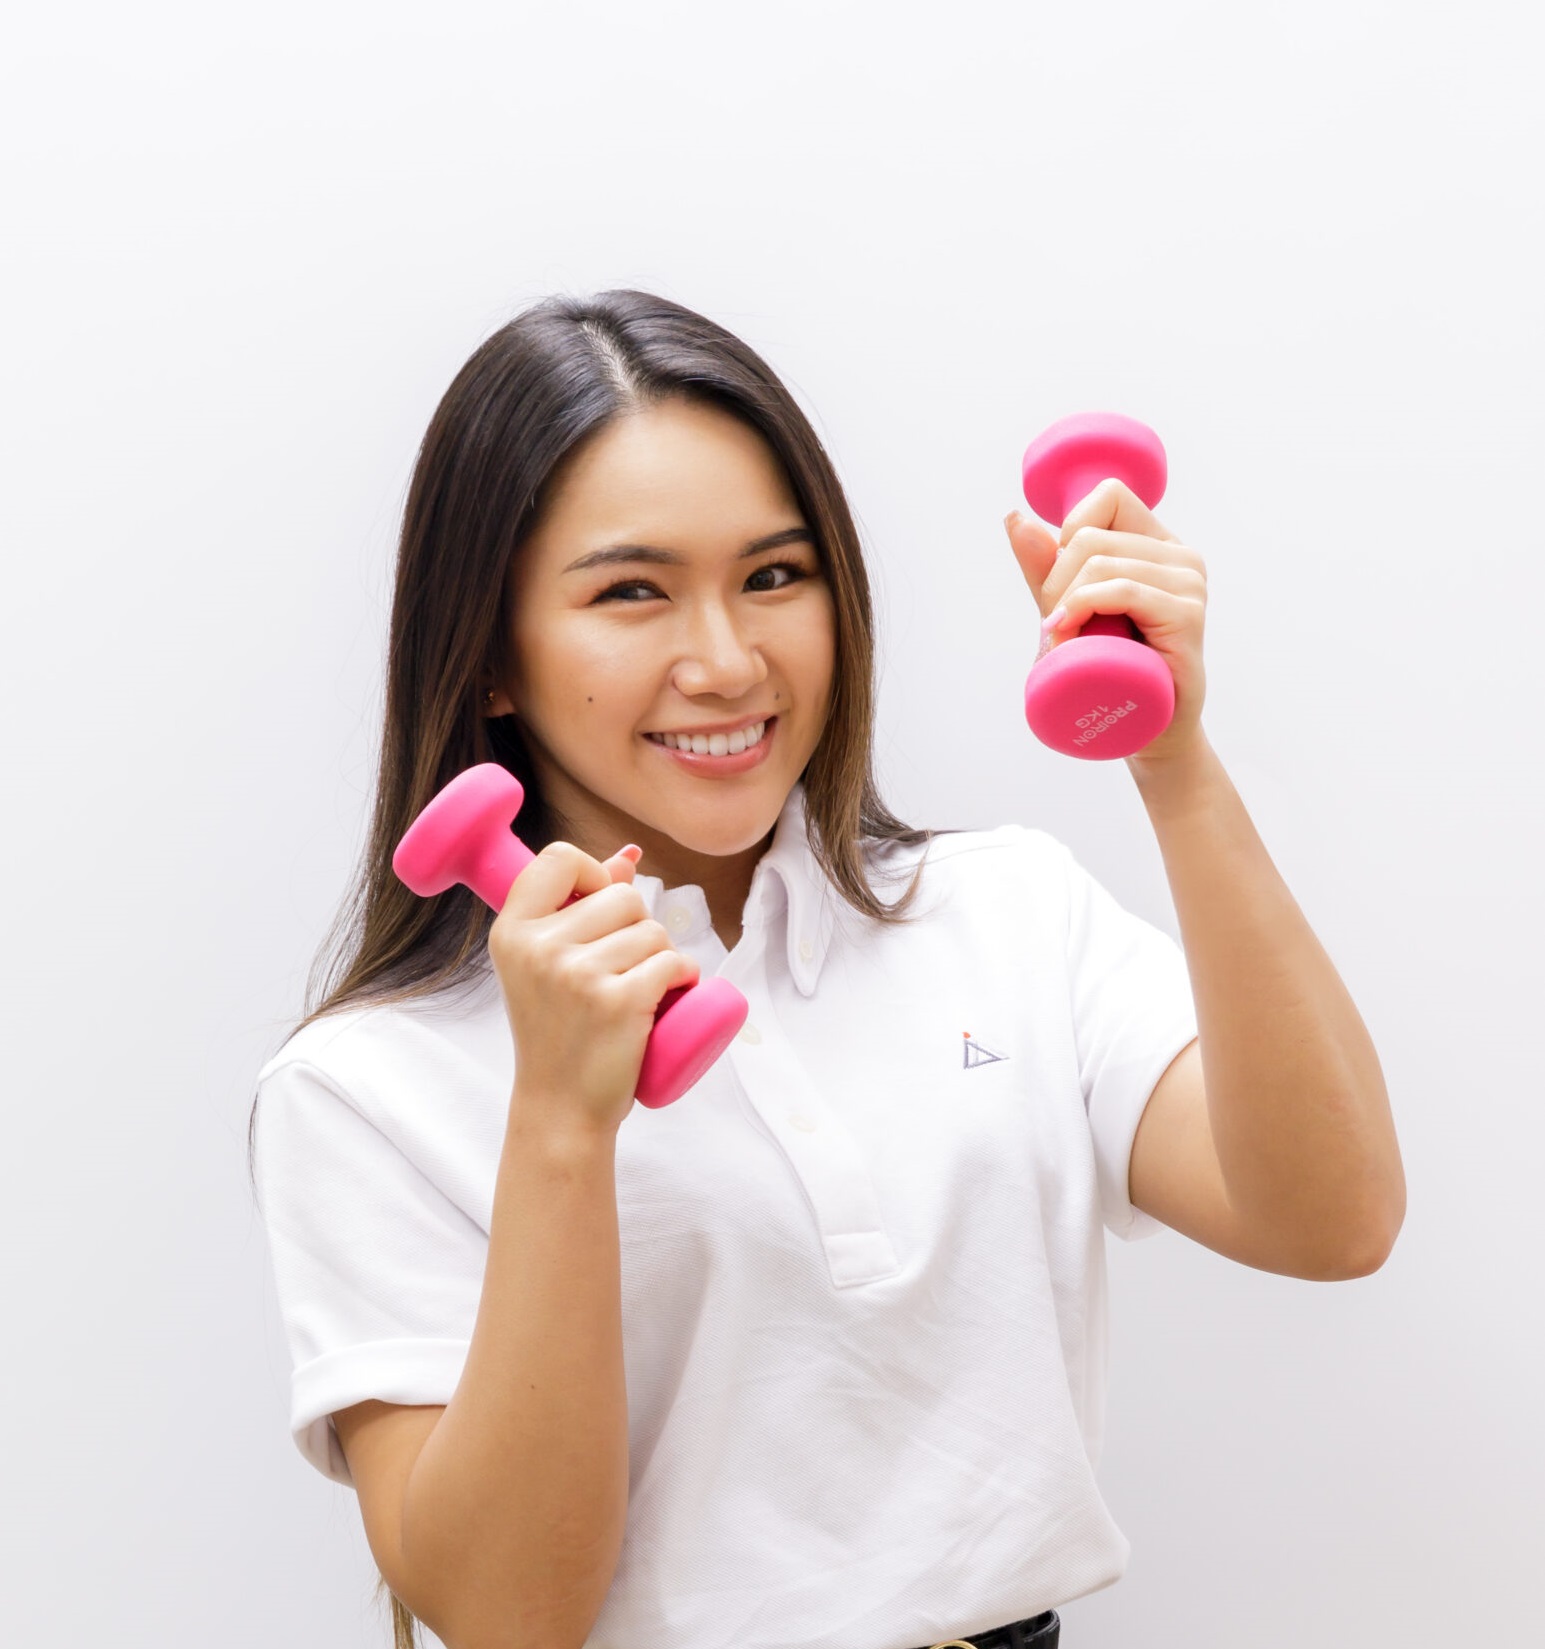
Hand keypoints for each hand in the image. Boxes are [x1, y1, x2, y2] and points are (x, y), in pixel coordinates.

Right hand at [489, 841, 700, 1136]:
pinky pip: (674, 962)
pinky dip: (684, 977)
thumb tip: (628, 857)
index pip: (559, 857)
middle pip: (623, 896)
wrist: (560, 1109)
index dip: (594, 874)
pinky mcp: (619, 1001)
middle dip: (638, 928)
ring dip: (662, 957)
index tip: (602, 908)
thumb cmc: (558, 1032)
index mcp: (512, 930)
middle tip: (621, 972)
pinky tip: (669, 996)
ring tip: (639, 992)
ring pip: (654, 931)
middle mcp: (539, 947)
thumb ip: (577, 906)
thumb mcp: (546, 965)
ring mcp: (578, 975)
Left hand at [1004, 478, 1208, 766]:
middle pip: (1091, 536)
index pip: (1107, 496)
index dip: (1069, 534)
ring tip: (1065, 642)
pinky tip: (1070, 634)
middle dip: (1055, 582)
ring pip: (1099, 563)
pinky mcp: (1188, 615)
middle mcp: (1180, 557)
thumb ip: (1043, 565)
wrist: (1146, 730)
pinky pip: (1123, 589)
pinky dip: (1084, 608)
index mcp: (1157, 544)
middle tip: (1056, 628)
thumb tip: (1013, 517)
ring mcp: (1189, 584)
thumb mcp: (1068, 609)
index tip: (1064, 585)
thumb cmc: (1108, 670)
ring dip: (1064, 604)